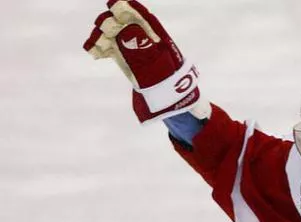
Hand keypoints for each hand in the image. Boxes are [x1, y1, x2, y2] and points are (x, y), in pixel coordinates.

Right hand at [83, 0, 208, 123]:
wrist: (174, 103)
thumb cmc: (176, 87)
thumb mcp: (165, 72)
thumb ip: (148, 55)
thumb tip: (131, 35)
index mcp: (159, 38)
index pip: (144, 18)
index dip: (131, 9)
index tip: (115, 3)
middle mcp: (145, 40)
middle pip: (125, 24)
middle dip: (112, 23)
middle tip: (104, 28)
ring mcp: (133, 49)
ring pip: (114, 36)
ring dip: (103, 36)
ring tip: (95, 46)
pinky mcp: (125, 59)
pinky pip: (111, 50)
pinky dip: (101, 49)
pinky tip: (93, 52)